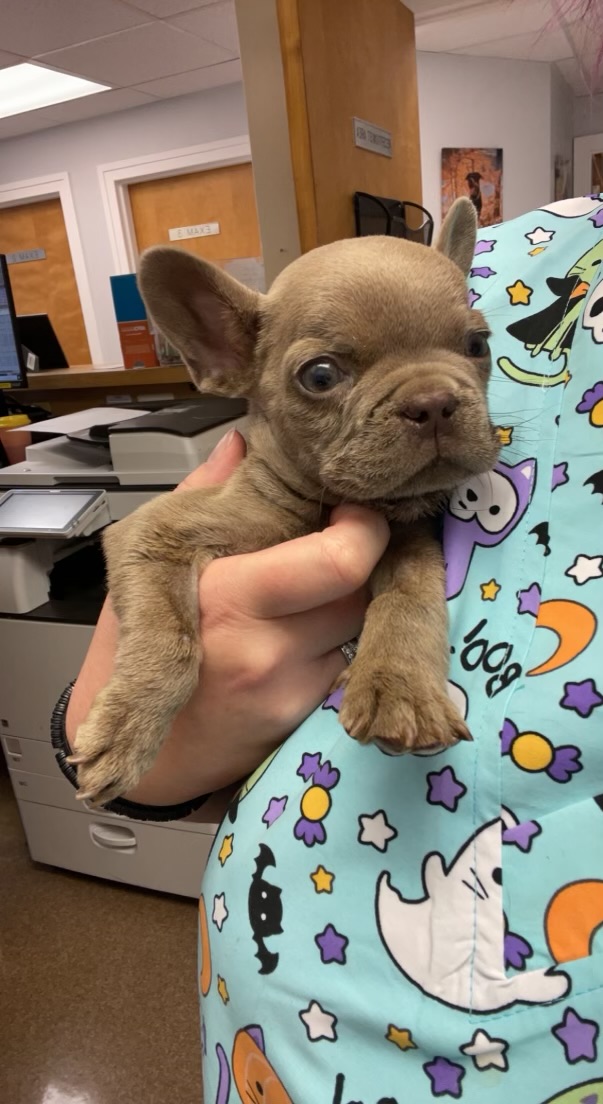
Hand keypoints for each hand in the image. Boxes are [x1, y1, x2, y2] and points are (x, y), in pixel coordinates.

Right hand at [67, 428, 389, 804]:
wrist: (143, 750)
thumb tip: (244, 441)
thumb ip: (205, 493)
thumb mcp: (151, 554)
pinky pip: (343, 662)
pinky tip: (293, 642)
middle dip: (360, 562)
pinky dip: (331, 645)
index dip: (366, 530)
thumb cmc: (135, 642)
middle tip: (337, 543)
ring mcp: (292, 688)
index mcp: (232, 593)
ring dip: (346, 603)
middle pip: (362, 588)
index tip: (355, 513)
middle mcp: (270, 646)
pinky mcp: (304, 716)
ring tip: (305, 594)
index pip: (342, 560)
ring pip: (360, 624)